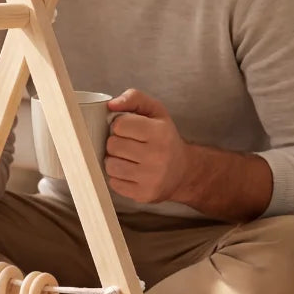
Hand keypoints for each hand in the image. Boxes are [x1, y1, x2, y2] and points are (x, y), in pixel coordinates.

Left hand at [104, 89, 190, 203]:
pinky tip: (129, 171)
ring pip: (110, 166)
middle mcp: (157, 156)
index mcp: (160, 133)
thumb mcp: (155, 111)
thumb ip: (134, 98)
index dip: (119, 125)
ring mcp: (151, 178)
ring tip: (126, 158)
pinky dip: (117, 176)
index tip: (128, 129)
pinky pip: (114, 183)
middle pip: (112, 146)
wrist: (183, 171)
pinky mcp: (143, 195)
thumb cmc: (164, 138)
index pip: (119, 125)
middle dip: (116, 143)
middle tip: (127, 145)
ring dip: (114, 160)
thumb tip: (111, 104)